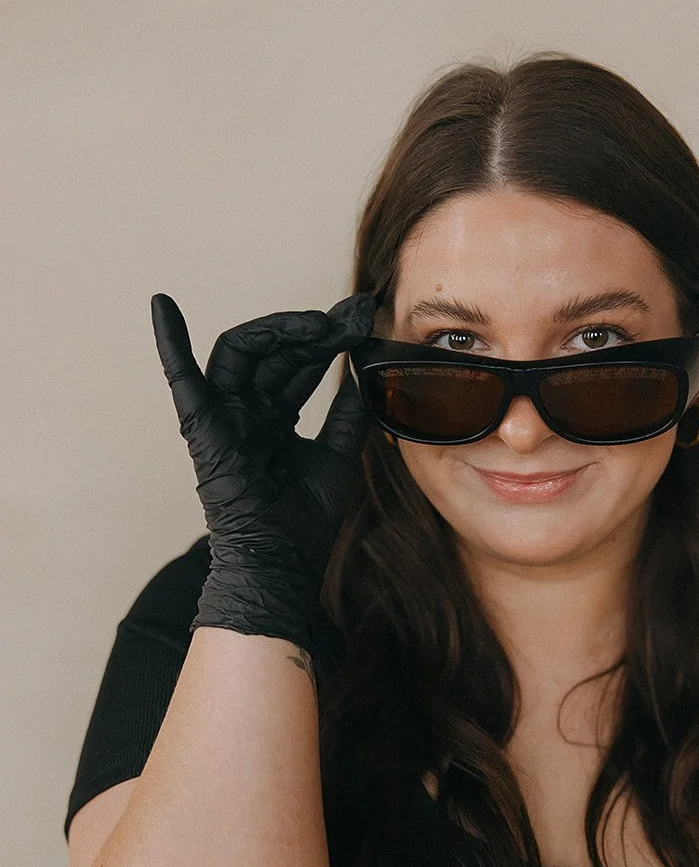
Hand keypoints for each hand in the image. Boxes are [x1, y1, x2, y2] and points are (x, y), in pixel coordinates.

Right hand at [151, 290, 376, 589]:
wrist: (285, 560)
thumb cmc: (306, 518)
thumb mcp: (339, 452)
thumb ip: (350, 411)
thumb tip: (367, 368)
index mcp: (275, 417)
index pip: (301, 363)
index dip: (331, 338)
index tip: (363, 319)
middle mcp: (247, 411)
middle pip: (277, 352)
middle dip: (316, 329)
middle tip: (353, 314)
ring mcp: (224, 416)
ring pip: (244, 352)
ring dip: (281, 330)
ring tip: (320, 323)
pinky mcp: (203, 428)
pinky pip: (181, 379)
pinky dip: (169, 342)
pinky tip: (162, 306)